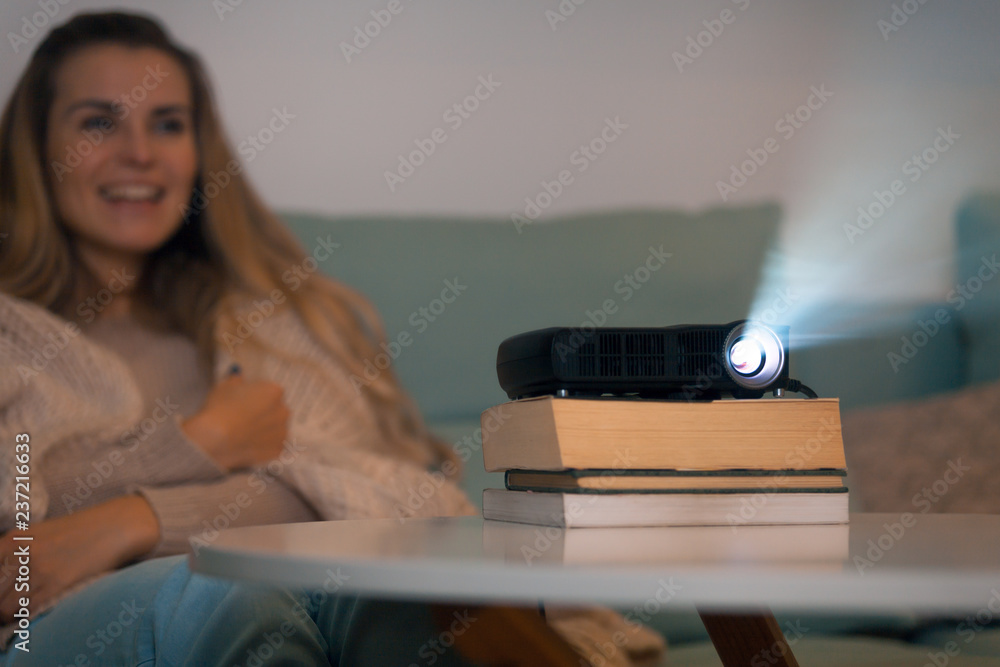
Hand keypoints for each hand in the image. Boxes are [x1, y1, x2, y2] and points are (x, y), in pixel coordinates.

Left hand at [0, 496, 158, 621]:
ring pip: (4, 605)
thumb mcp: (40, 533)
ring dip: (7, 611)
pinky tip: (29, 611)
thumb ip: (17, 550)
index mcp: (14, 539)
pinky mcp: (56, 582)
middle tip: (9, 601)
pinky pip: (26, 609)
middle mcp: (21, 552)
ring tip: (17, 609)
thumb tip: (4, 573)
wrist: (115, 526)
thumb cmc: (80, 530)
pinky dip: (23, 615)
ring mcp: (38, 568)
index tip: (3, 589)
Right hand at [181, 375, 289, 471]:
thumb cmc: (219, 409)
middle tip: (245, 418)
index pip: (270, 391)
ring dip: (266, 430)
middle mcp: (284, 411)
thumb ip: (236, 380)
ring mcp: (282, 433)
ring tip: (245, 434)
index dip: (257, 396)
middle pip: (276, 410)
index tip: (245, 402)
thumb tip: (239, 377)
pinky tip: (248, 446)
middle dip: (264, 412)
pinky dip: (263, 446)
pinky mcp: (277, 451)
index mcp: (274, 391)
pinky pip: (272, 446)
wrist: (214, 440)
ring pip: (276, 428)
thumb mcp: (224, 387)